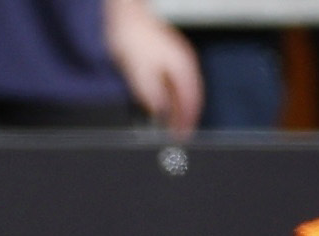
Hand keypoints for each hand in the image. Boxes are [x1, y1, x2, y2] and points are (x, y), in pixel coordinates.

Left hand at [104, 0, 200, 138]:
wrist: (126, 17)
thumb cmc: (133, 38)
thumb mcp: (140, 73)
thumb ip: (152, 95)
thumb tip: (160, 112)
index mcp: (182, 67)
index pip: (192, 100)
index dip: (188, 120)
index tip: (183, 136)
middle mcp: (184, 62)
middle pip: (191, 96)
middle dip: (187, 117)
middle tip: (180, 135)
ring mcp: (178, 59)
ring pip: (184, 90)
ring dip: (180, 108)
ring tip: (173, 125)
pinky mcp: (168, 58)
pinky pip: (176, 83)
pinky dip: (174, 97)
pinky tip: (166, 106)